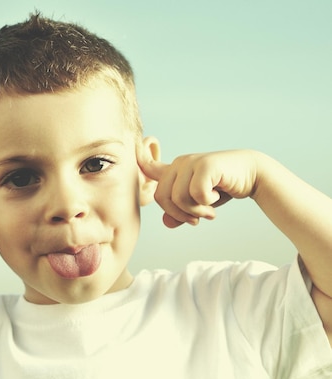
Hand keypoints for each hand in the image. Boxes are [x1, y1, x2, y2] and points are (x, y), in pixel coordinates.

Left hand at [138, 149, 258, 227]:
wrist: (252, 175)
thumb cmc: (222, 189)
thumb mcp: (198, 204)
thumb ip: (181, 214)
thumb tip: (167, 223)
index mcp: (173, 170)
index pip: (148, 165)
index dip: (138, 160)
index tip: (134, 148)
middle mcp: (179, 164)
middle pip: (162, 197)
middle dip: (179, 214)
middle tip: (197, 220)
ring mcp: (191, 162)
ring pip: (178, 198)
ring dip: (195, 212)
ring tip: (209, 212)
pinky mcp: (206, 165)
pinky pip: (196, 194)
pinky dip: (206, 204)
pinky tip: (217, 199)